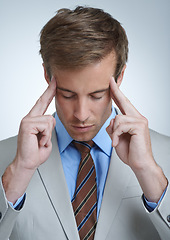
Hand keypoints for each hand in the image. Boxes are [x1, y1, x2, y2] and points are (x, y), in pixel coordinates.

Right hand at [16, 76, 55, 169]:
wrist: (28, 162)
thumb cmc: (36, 151)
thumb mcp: (47, 137)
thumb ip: (48, 126)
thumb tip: (51, 119)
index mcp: (34, 120)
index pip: (42, 102)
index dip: (49, 92)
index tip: (54, 82)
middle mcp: (29, 117)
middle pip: (43, 101)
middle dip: (50, 91)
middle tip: (54, 81)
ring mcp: (27, 120)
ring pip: (49, 119)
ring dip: (49, 133)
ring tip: (41, 140)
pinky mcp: (27, 124)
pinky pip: (45, 125)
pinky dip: (45, 136)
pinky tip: (39, 141)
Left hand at [106, 77, 167, 201]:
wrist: (139, 164)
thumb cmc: (130, 152)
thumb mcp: (117, 137)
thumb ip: (113, 127)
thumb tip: (111, 120)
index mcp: (132, 120)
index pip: (124, 104)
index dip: (117, 94)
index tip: (112, 83)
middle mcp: (138, 118)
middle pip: (124, 102)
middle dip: (116, 91)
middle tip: (110, 80)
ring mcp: (140, 121)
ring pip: (118, 118)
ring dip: (113, 132)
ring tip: (116, 141)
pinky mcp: (139, 126)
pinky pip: (120, 125)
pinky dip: (116, 135)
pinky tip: (117, 142)